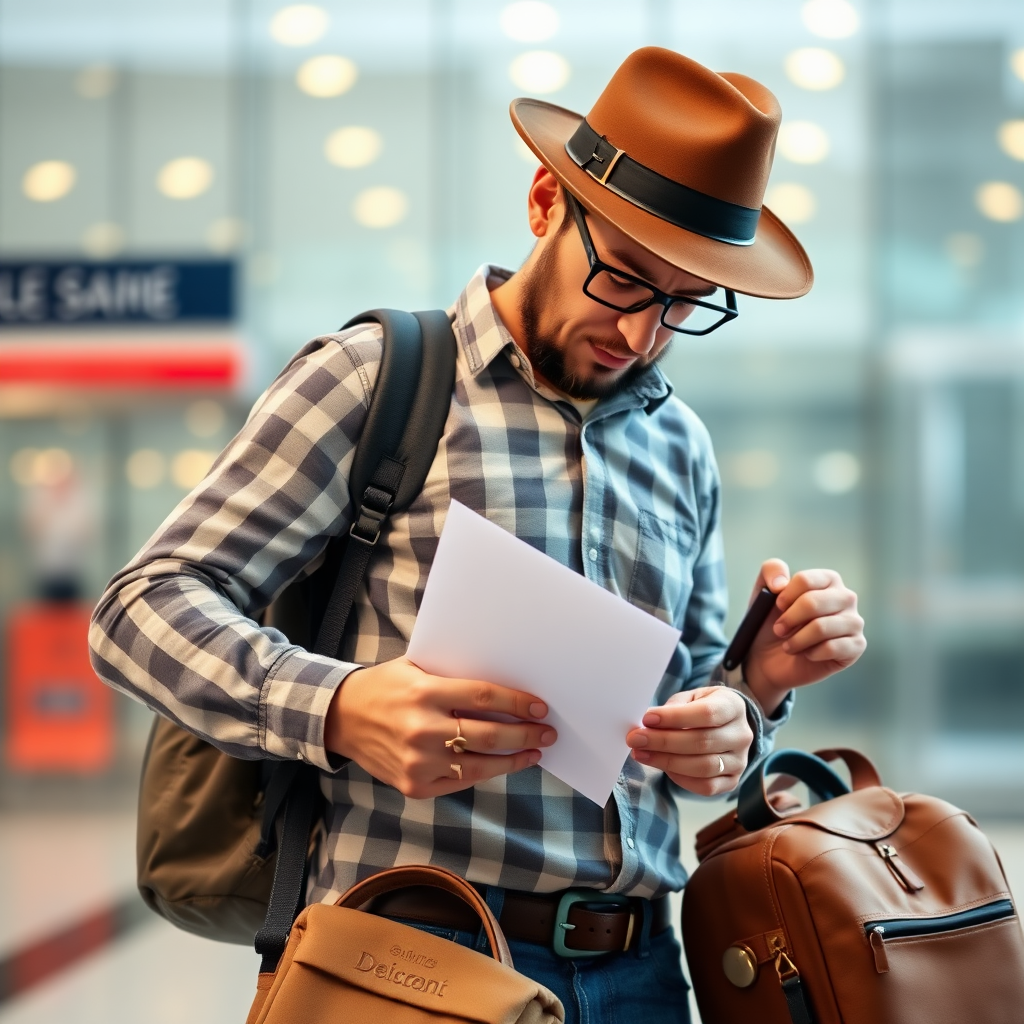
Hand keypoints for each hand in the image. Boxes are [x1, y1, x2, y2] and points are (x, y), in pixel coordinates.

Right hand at [324, 658, 556, 798]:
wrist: (341, 718)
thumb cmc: (386, 687)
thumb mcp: (417, 668)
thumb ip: (453, 678)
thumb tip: (504, 685)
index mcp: (424, 693)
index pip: (482, 697)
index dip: (516, 703)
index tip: (539, 706)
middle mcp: (422, 729)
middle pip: (488, 735)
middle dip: (525, 734)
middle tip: (547, 732)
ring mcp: (417, 762)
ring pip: (480, 766)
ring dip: (514, 759)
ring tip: (534, 751)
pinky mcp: (414, 786)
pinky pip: (461, 782)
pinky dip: (486, 773)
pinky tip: (502, 765)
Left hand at [625, 687, 752, 795]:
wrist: (726, 725)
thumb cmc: (703, 707)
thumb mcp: (692, 697)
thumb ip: (674, 708)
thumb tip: (648, 723)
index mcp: (733, 707)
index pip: (706, 714)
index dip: (675, 717)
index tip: (647, 718)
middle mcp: (742, 735)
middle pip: (702, 742)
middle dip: (663, 741)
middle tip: (636, 739)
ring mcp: (740, 761)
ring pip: (702, 767)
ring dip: (666, 761)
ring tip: (641, 754)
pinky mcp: (732, 781)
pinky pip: (705, 787)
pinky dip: (680, 778)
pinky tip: (662, 767)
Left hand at [744, 558, 865, 712]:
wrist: (770, 658)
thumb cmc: (772, 621)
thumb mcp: (763, 591)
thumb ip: (770, 570)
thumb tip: (781, 583)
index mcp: (828, 579)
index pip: (806, 580)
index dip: (785, 596)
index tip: (777, 607)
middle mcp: (846, 598)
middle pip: (813, 602)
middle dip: (789, 619)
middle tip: (779, 630)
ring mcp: (854, 622)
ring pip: (822, 627)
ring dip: (797, 640)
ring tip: (789, 645)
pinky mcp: (856, 646)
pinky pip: (832, 648)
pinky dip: (811, 653)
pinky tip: (808, 654)